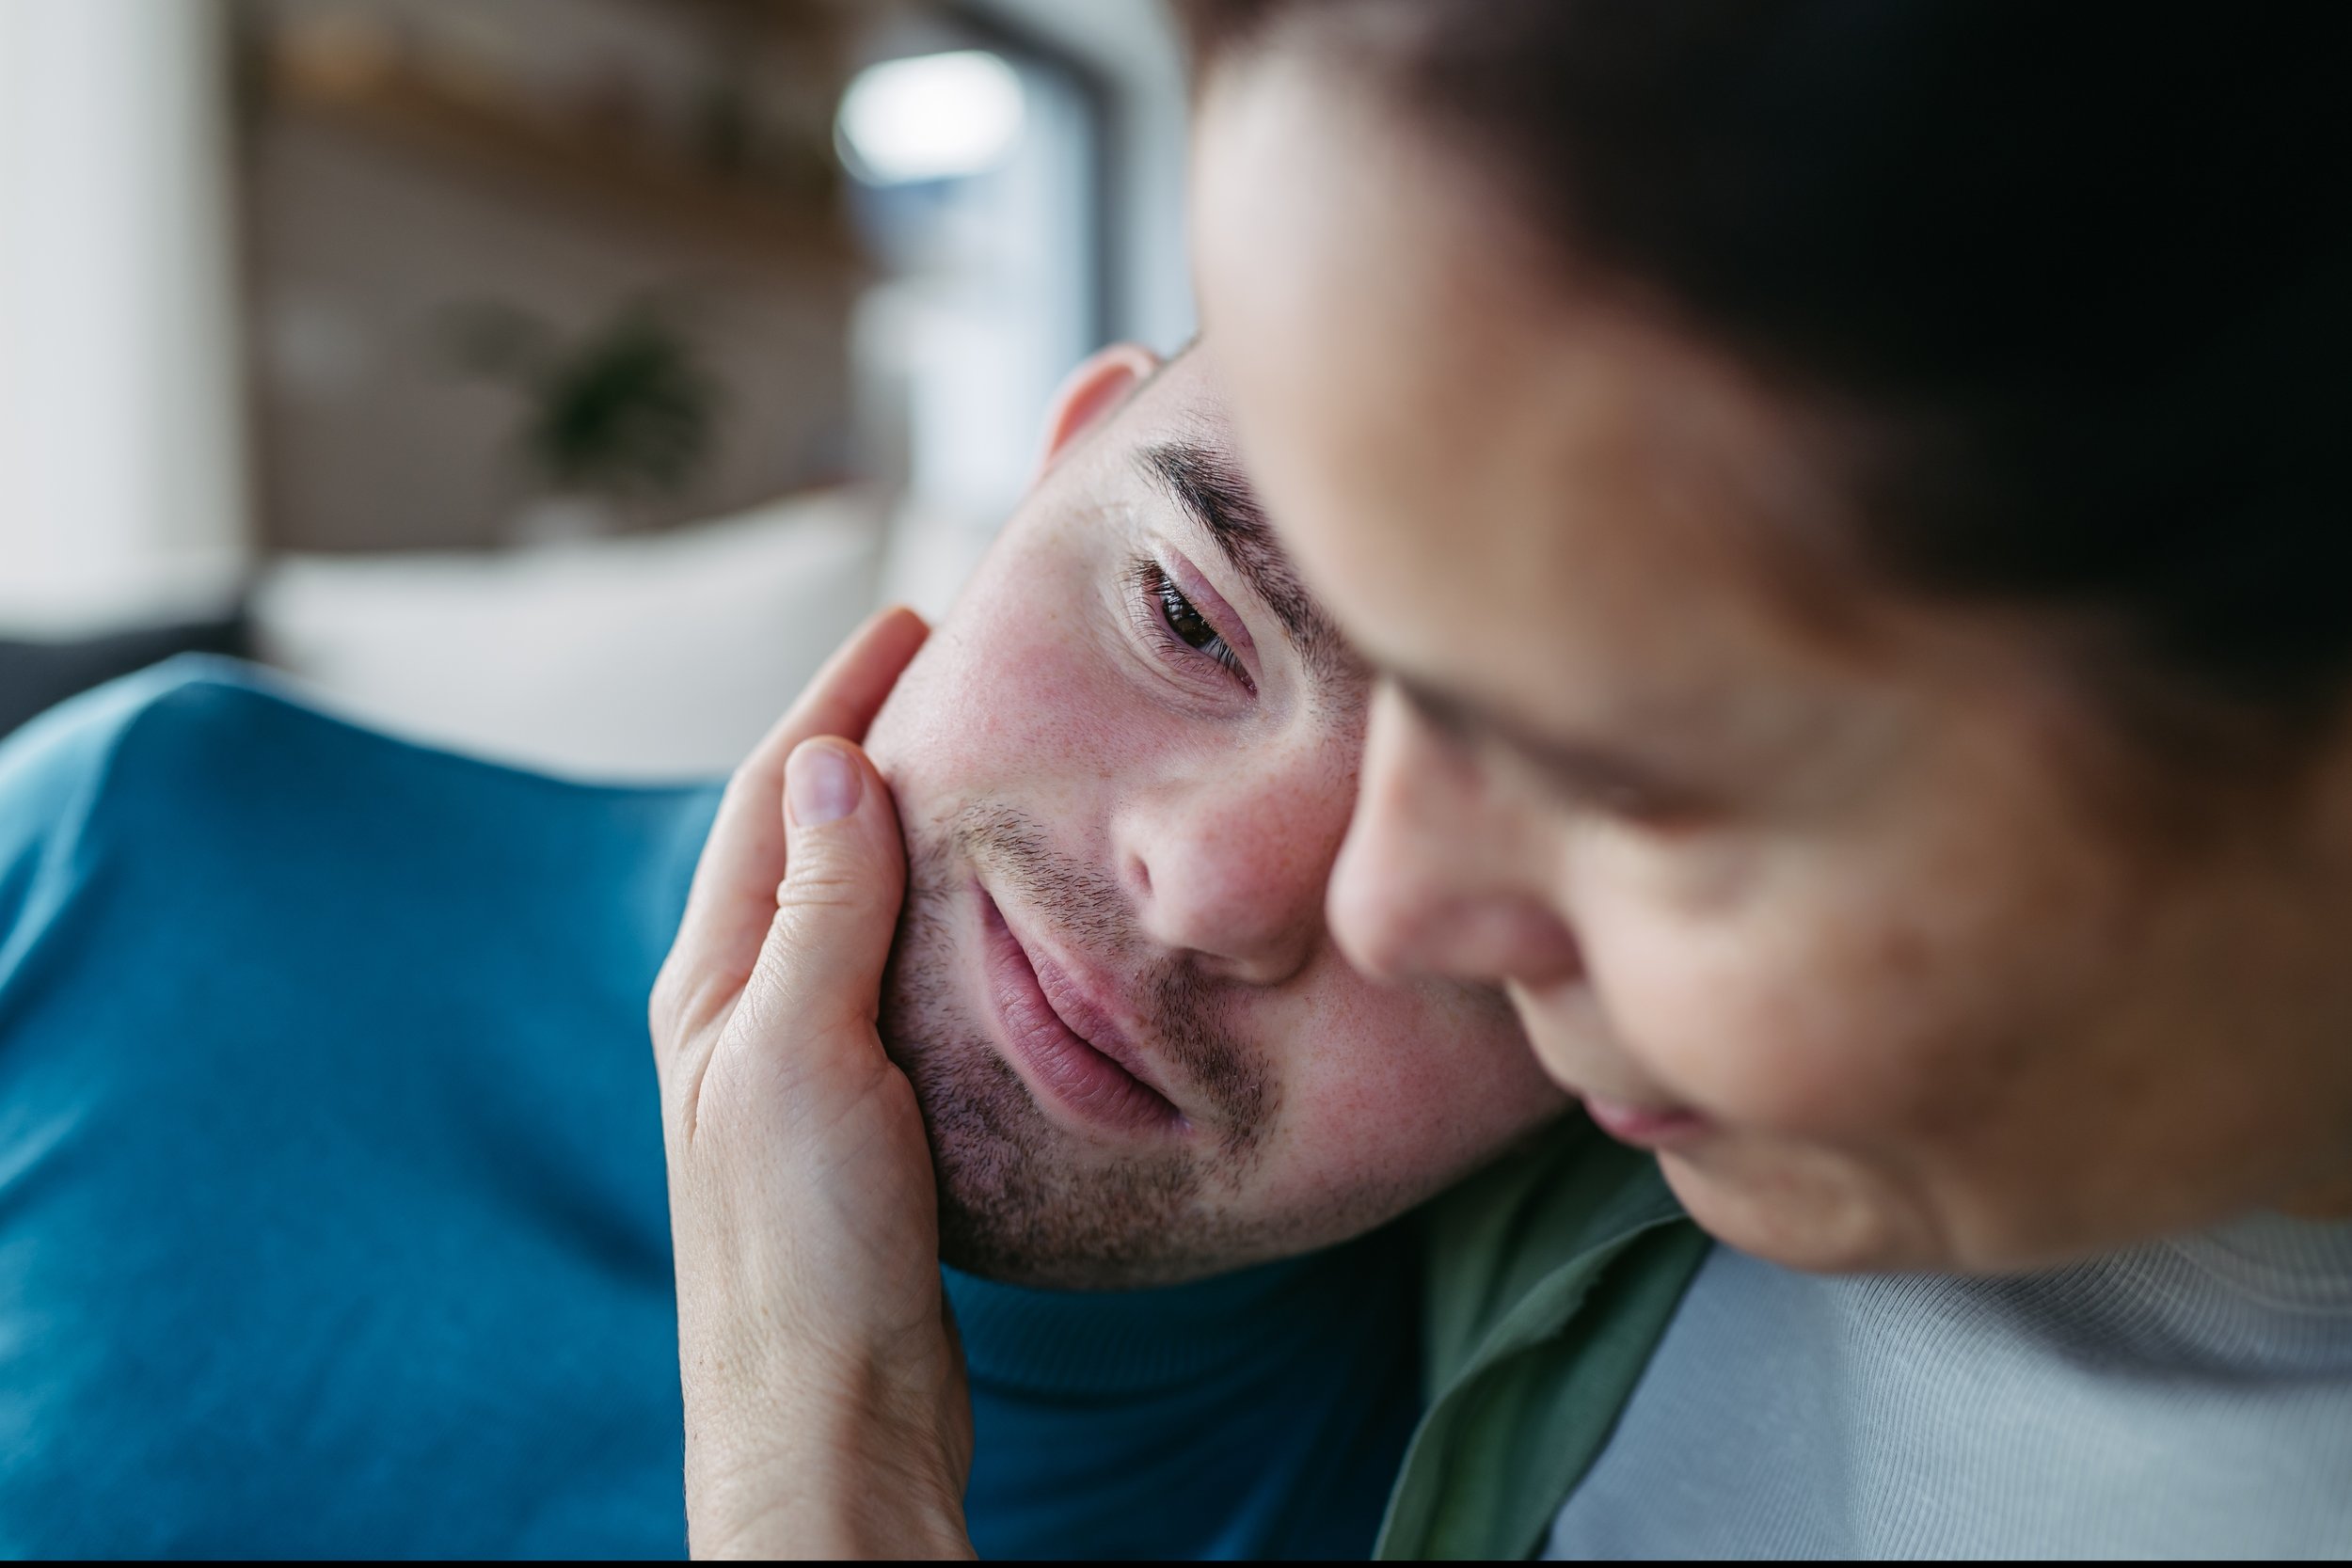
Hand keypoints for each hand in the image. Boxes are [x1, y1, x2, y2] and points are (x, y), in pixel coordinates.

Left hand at [650, 606, 974, 1559]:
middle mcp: (744, 1014)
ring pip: (847, 905)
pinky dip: (932, 913)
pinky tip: (985, 919)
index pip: (770, 799)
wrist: (829, 1419)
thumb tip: (828, 762)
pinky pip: (889, 974)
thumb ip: (820, 913)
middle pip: (800, 837)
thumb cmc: (802, 1252)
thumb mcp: (803, 1058)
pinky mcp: (858, 1119)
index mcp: (713, 985)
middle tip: (948, 668)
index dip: (834, 700)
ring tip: (974, 763)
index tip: (909, 626)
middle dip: (862, 741)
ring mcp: (798, 1068)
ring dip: (897, 822)